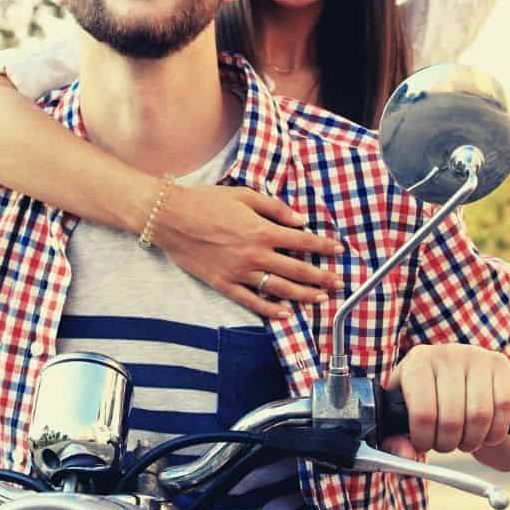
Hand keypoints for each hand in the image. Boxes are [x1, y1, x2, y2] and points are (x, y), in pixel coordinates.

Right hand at [153, 184, 344, 318]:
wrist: (170, 217)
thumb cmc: (206, 201)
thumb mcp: (244, 195)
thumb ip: (275, 208)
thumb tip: (300, 220)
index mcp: (262, 231)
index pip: (302, 241)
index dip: (324, 246)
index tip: (338, 250)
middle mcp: (255, 255)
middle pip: (297, 270)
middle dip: (322, 277)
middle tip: (338, 282)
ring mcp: (240, 272)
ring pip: (279, 289)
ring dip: (303, 295)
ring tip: (320, 298)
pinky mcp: (224, 284)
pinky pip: (251, 301)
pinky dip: (269, 310)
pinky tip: (284, 313)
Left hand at [381, 344, 509, 456]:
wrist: (471, 379)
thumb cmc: (433, 400)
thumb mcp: (408, 415)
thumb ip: (398, 439)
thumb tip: (406, 456)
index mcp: (417, 363)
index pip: (422, 413)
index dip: (425, 439)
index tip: (425, 444)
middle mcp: (446, 354)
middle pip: (452, 418)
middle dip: (449, 443)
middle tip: (446, 445)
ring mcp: (477, 357)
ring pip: (479, 415)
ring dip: (473, 440)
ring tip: (465, 440)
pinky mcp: (502, 365)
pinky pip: (504, 407)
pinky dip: (496, 431)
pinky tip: (486, 433)